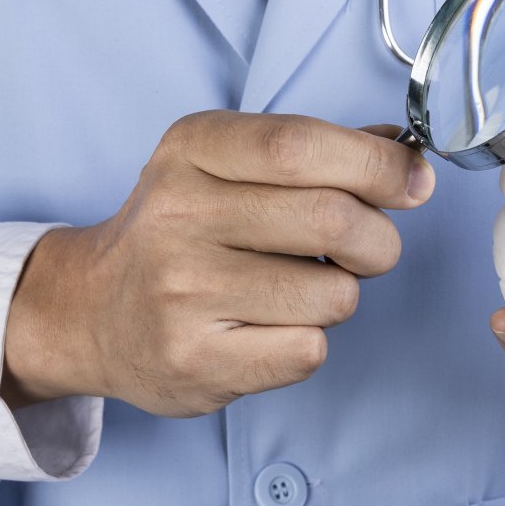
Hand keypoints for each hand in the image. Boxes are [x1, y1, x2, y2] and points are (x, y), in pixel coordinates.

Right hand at [1, 112, 434, 415]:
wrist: (92, 312)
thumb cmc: (181, 234)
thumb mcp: (226, 167)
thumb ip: (314, 153)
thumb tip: (405, 152)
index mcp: (190, 149)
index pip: (301, 146)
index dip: (378, 165)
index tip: (412, 183)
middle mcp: (177, 215)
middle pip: (334, 220)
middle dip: (378, 241)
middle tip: (367, 251)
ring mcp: (181, 292)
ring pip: (334, 295)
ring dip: (341, 297)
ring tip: (299, 292)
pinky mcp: (192, 359)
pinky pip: (308, 349)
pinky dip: (309, 341)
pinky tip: (270, 329)